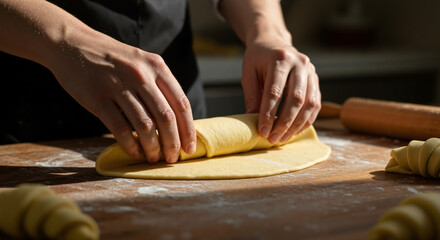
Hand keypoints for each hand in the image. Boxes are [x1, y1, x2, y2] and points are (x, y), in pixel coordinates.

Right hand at [49, 31, 195, 162]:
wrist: (72, 44)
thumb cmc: (112, 58)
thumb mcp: (141, 62)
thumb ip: (158, 85)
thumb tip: (176, 122)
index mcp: (156, 66)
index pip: (181, 104)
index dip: (188, 130)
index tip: (190, 148)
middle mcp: (140, 75)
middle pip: (166, 117)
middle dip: (173, 143)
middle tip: (172, 158)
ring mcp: (118, 85)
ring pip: (145, 125)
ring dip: (152, 147)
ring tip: (153, 158)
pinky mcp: (97, 98)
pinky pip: (119, 128)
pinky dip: (130, 145)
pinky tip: (134, 152)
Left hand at [242, 36, 320, 143]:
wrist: (273, 42)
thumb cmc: (258, 58)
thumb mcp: (249, 73)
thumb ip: (251, 95)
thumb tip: (252, 119)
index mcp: (280, 58)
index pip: (275, 92)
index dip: (268, 114)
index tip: (263, 131)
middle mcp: (299, 63)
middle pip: (295, 99)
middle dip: (284, 123)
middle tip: (273, 138)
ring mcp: (311, 71)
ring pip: (309, 103)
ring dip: (296, 125)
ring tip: (283, 138)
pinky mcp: (316, 80)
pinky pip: (316, 104)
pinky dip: (306, 120)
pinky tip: (294, 131)